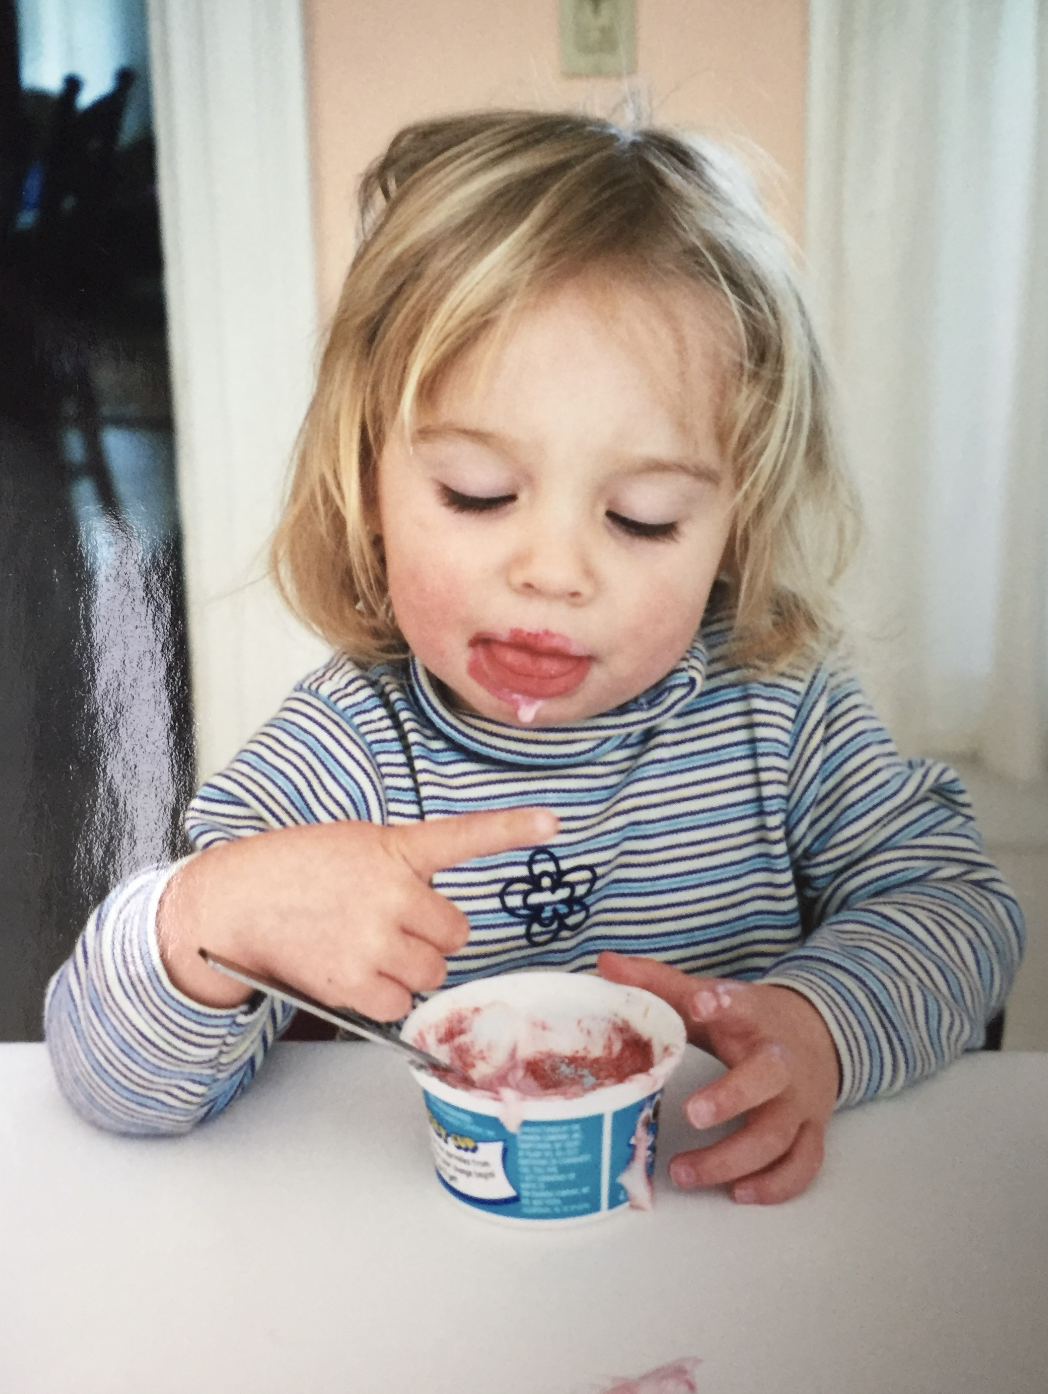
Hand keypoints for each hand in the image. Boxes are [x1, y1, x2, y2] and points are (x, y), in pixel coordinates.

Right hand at [159, 808, 556, 1018]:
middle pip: (454, 933)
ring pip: (431, 971)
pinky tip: (353, 971)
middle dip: (430, 934)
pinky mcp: (354, 982)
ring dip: (409, 967)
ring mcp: (375, 940)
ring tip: (366, 946)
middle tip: (389, 924)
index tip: (551, 823)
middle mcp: (392, 893)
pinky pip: (398, 1003)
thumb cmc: (294, 870)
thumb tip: (429, 907)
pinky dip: (382, 996)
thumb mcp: (355, 846)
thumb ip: (401, 866)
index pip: (465, 836)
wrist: (235, 901)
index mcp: (395, 849)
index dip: (512, 829)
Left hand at [598, 952, 840, 1203]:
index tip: (701, 1003)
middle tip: (692, 1113)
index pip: (742, 1005)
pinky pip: (801, 1166)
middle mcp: (783, 1062)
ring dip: (733, 1159)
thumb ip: (658, 982)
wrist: (820, 1034)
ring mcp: (801, 1102)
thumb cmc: (751, 1019)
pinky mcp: (811, 1132)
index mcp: (755, 1018)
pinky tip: (738, 1192)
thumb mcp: (711, 995)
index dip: (723, 1004)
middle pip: (768, 1079)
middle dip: (731, 1097)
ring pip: (778, 1136)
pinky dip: (774, 1185)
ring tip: (685, 1171)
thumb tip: (605, 963)